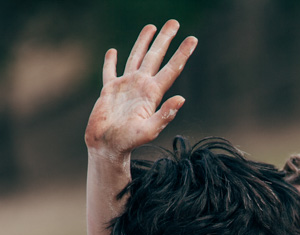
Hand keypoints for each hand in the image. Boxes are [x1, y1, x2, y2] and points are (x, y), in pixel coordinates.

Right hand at [85, 21, 197, 159]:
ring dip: (143, 42)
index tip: (193, 39)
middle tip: (174, 22)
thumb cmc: (129, 142)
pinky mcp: (109, 90)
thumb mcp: (149, 130)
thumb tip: (182, 98)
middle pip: (155, 57)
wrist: (107, 147)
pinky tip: (113, 52)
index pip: (172, 68)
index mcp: (152, 93)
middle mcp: (141, 86)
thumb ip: (165, 114)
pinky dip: (111, 61)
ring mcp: (126, 86)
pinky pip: (110, 71)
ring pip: (136, 57)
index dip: (182, 53)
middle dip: (165, 39)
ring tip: (151, 27)